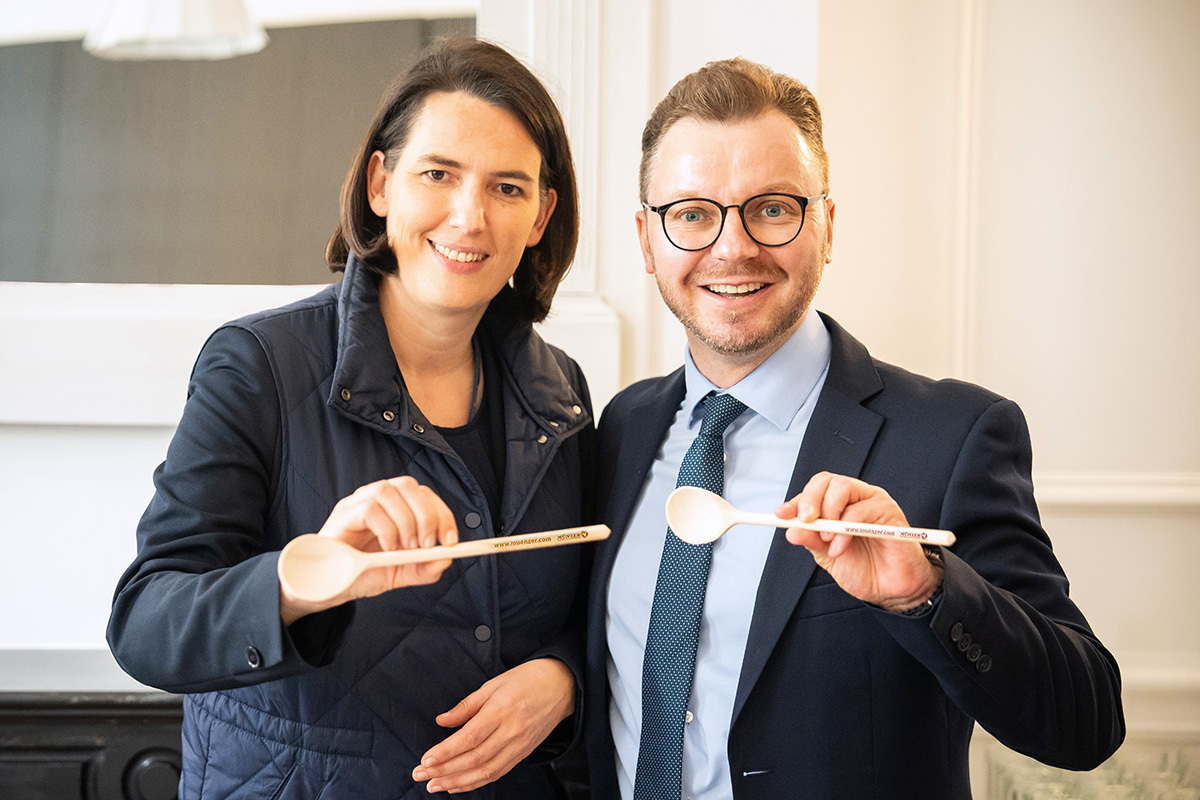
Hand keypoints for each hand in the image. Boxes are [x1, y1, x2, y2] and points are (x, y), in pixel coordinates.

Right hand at [280, 476, 456, 623]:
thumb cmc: (363, 573)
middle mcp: (377, 498)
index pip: (423, 494)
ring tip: (404, 549)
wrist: (329, 588)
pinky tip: (386, 549)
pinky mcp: (342, 515)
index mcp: (395, 506)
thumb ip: (424, 568)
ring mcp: (357, 502)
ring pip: (389, 491)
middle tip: (427, 545)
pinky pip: (369, 509)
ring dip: (406, 522)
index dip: (442, 513)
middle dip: (427, 516)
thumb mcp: (400, 573)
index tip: (450, 540)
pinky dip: (386, 529)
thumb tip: (446, 559)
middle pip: (409, 486)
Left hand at [412, 658, 575, 793]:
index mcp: (501, 710)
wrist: (561, 686)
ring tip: (435, 785)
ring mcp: (519, 745)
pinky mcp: (523, 754)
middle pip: (474, 759)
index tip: (426, 759)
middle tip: (420, 775)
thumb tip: (442, 721)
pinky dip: (476, 782)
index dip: (446, 752)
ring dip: (457, 782)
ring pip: (485, 771)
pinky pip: (497, 773)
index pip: (469, 738)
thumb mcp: (493, 684)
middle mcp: (511, 731)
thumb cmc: (525, 680)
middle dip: (444, 770)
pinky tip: (458, 785)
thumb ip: (466, 705)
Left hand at [778, 472, 941, 611]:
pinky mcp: (888, 511)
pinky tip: (840, 548)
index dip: (796, 501)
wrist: (891, 590)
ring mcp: (872, 502)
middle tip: (805, 521)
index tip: (781, 515)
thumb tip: (790, 530)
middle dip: (810, 499)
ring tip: (828, 541)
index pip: (814, 491)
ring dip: (829, 514)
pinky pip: (861, 510)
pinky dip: (845, 530)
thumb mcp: (827, 557)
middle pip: (827, 481)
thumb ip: (811, 541)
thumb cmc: (864, 569)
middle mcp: (855, 498)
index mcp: (839, 506)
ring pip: (842, 487)